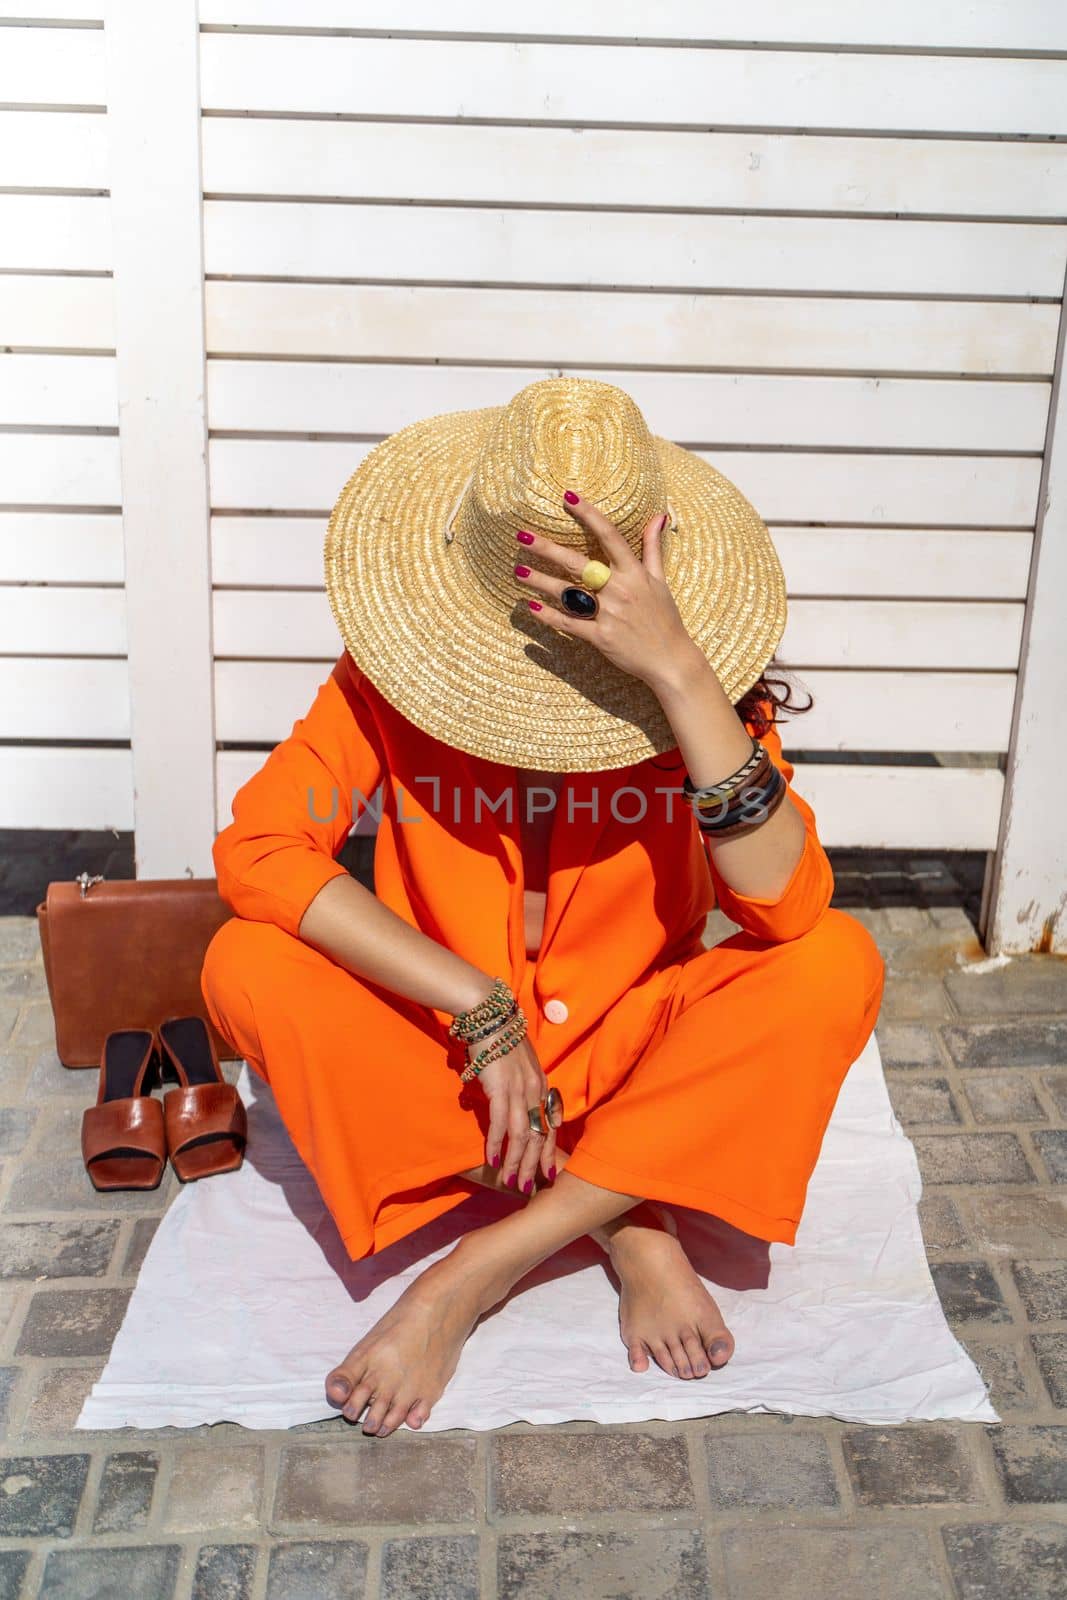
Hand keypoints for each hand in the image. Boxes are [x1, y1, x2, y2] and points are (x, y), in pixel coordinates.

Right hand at [473, 1033, 557, 1193]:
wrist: (489, 1014)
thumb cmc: (499, 1037)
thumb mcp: (517, 1063)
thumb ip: (519, 1084)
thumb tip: (509, 1103)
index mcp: (541, 1085)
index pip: (550, 1125)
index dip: (548, 1151)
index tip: (547, 1173)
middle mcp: (535, 1090)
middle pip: (539, 1135)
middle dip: (534, 1165)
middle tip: (528, 1188)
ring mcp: (520, 1090)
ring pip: (522, 1135)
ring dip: (516, 1161)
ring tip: (511, 1182)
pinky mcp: (501, 1088)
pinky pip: (500, 1123)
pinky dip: (496, 1144)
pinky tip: (491, 1160)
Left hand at [514, 492, 699, 689]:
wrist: (671, 660)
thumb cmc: (665, 619)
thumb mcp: (660, 580)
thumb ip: (653, 547)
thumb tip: (658, 516)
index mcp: (634, 573)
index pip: (609, 536)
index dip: (589, 515)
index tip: (568, 497)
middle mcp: (620, 590)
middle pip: (579, 563)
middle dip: (548, 549)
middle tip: (521, 536)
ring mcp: (609, 614)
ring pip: (568, 594)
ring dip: (541, 581)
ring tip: (519, 571)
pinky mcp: (600, 638)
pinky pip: (569, 624)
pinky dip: (549, 616)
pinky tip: (531, 606)